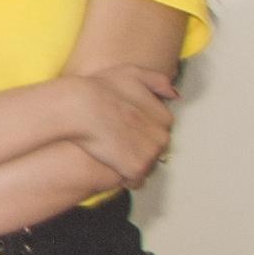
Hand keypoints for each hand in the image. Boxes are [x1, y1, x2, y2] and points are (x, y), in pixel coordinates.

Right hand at [60, 65, 177, 185]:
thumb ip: (157, 81)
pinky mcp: (136, 169)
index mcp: (165, 117)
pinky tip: (110, 164)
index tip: (125, 127)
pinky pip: (135, 181)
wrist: (78, 107)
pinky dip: (124, 177)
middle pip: (155, 151)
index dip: (140, 130)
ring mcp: (151, 154)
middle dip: (139, 148)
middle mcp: (163, 137)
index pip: (159, 131)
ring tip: (112, 151)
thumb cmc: (99, 89)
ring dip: (132, 163)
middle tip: (117, 140)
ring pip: (146, 166)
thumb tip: (175, 95)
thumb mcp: (131, 73)